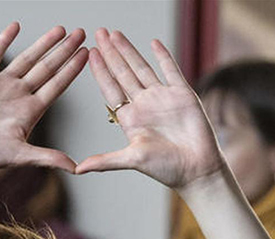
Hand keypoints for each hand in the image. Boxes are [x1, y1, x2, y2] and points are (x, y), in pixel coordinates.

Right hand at [0, 23, 86, 184]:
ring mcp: (0, 86)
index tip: (86, 54)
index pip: (57, 85)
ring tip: (60, 29)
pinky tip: (16, 27)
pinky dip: (4, 40)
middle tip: (81, 33)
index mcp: (30, 111)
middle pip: (46, 68)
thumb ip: (48, 157)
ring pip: (26, 59)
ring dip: (43, 44)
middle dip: (63, 51)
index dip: (72, 69)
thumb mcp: (21, 156)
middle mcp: (18, 96)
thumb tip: (76, 168)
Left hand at [75, 29, 224, 190]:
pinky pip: (171, 70)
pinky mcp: (182, 94)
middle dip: (110, 53)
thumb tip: (77, 170)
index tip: (88, 54)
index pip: (110, 89)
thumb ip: (105, 161)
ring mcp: (162, 97)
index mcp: (129, 118)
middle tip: (98, 33)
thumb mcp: (132, 160)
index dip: (100, 71)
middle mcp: (143, 105)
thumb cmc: (166, 168)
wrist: (197, 169)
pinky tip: (153, 43)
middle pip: (122, 73)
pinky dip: (163, 56)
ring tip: (116, 34)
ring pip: (142, 68)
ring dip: (129, 51)